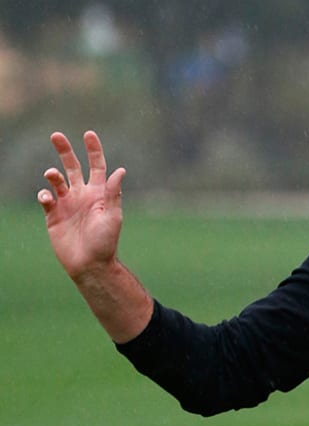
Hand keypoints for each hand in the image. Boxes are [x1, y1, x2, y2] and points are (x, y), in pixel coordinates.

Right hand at [38, 131, 125, 280]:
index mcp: (100, 193)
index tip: (88, 134)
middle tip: (56, 135)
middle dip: (65, 151)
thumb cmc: (106, 241)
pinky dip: (44, 194)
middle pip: (73, 167)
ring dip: (53, 175)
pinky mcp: (53, 215)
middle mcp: (83, 195)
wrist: (90, 264)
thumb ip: (113, 193)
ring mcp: (67, 204)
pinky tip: (47, 198)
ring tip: (51, 174)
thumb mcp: (113, 216)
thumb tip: (121, 170)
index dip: (94, 150)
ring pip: (57, 181)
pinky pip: (46, 198)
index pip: (97, 166)